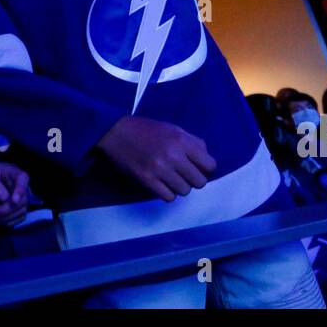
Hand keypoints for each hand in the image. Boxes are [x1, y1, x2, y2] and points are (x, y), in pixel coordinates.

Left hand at [0, 161, 30, 225]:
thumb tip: (4, 198)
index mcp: (13, 172)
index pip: (23, 178)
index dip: (20, 190)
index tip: (13, 201)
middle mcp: (21, 185)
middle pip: (23, 200)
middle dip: (7, 210)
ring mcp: (21, 198)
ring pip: (21, 212)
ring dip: (5, 218)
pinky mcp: (19, 209)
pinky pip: (18, 218)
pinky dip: (7, 222)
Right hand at [97, 115, 216, 201]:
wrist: (116, 132)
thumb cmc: (146, 129)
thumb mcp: (173, 129)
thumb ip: (192, 142)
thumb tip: (207, 160)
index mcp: (182, 140)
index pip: (210, 165)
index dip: (206, 169)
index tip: (198, 168)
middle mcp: (173, 155)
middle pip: (199, 182)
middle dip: (194, 180)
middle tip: (184, 175)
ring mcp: (160, 169)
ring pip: (185, 191)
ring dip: (180, 187)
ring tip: (171, 179)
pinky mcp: (147, 180)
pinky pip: (168, 197)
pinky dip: (167, 193)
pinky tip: (162, 184)